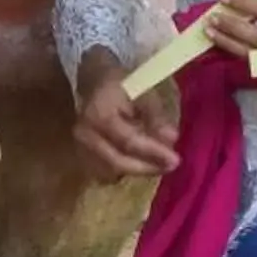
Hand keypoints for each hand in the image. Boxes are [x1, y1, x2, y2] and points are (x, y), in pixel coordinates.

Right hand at [72, 48, 180, 179]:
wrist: (94, 84)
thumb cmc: (122, 86)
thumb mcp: (143, 92)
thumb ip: (156, 116)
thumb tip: (172, 139)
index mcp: (99, 115)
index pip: (127, 141)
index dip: (152, 153)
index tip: (175, 160)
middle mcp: (85, 135)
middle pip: (117, 161)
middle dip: (146, 167)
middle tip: (170, 167)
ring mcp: (81, 147)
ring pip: (112, 171)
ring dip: (137, 171)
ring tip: (159, 165)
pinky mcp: (83, 155)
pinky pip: (106, 172)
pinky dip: (126, 171)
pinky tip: (142, 163)